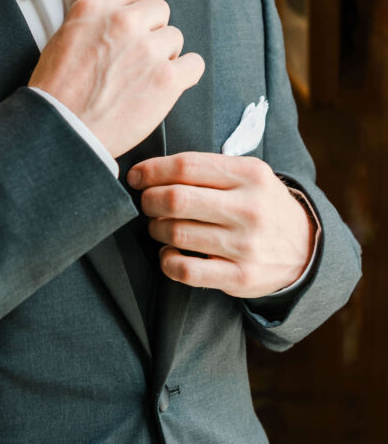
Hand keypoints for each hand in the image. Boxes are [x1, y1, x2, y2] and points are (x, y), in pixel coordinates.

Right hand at [27, 0, 204, 157]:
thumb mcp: (60, 40)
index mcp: (94, 10)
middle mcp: (123, 24)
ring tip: (144, 77)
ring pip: (176, 37)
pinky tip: (167, 85)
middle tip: (138, 55)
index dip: (137, 4)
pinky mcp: (166, 79)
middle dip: (152, 30)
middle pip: (160, 9)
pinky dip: (184, 74)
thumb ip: (88, 18)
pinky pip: (194, 64)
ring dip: (165, 55)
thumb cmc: (57, 94)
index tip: (137, 19)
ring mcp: (147, 50)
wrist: (65, 131)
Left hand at [127, 152, 316, 296]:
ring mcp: (245, 245)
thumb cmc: (262, 207)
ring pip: (176, 233)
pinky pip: (185, 270)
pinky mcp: (240, 277)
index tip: (136, 176)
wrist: (306, 249)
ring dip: (156, 229)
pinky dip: (167, 260)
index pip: (186, 166)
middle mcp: (249, 208)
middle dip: (149, 200)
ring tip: (160, 226)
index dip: (152, 170)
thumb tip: (151, 172)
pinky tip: (169, 253)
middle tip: (147, 203)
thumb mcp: (250, 176)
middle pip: (176, 199)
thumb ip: (209, 169)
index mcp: (250, 175)